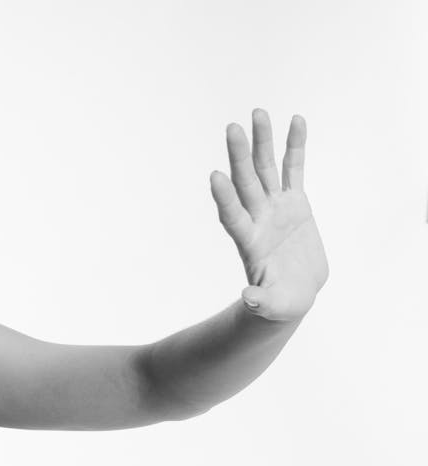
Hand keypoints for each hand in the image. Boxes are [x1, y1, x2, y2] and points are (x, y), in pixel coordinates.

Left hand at [210, 109, 329, 321]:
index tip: (214, 176)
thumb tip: (248, 300)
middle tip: (231, 128)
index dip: (224, 197)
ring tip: (258, 112)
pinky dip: (294, 146)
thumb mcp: (274, 307)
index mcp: (249, 242)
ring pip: (266, 169)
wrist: (295, 292)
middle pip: (245, 183)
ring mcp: (274, 207)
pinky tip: (296, 120)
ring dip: (262, 142)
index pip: (232, 215)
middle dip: (240, 156)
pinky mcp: (295, 202)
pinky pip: (294, 168)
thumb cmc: (282, 303)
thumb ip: (261, 302)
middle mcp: (257, 218)